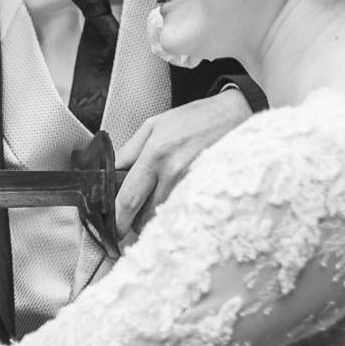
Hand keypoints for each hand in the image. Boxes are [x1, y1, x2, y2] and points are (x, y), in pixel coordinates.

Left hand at [114, 88, 249, 233]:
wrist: (234, 115)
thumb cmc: (193, 119)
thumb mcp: (152, 125)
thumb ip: (128, 151)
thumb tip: (110, 173)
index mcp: (155, 154)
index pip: (129, 198)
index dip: (117, 220)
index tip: (111, 229)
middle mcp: (174, 172)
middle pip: (145, 215)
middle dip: (133, 222)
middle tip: (129, 218)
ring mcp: (192, 184)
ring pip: (164, 217)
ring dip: (153, 217)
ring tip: (153, 203)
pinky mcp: (207, 190)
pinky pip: (183, 212)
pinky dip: (173, 213)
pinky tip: (173, 202)